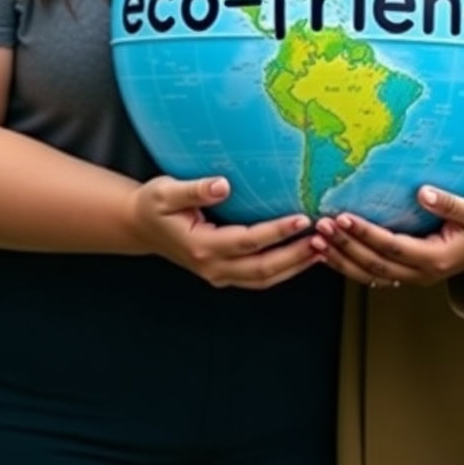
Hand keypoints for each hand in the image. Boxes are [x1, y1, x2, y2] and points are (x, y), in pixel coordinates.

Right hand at [133, 175, 321, 288]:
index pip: (248, 242)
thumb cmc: (153, 205)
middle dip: (296, 255)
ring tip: (323, 248)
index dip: (277, 232)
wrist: (140, 227)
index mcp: (201, 247)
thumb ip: (194, 189)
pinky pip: (259, 277)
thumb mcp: (165, 192)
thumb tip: (222, 185)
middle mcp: (212, 267)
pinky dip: (284, 269)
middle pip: (263, 269)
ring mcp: (218, 274)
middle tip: (324, 238)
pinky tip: (303, 255)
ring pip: (264, 279)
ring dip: (295, 266)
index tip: (303, 218)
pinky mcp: (224, 274)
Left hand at [312, 186, 463, 287]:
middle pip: (374, 264)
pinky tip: (329, 252)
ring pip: (369, 274)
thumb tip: (422, 192)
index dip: (366, 234)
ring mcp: (412, 277)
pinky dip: (348, 264)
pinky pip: (372, 273)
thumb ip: (450, 203)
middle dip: (345, 246)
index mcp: (436, 259)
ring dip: (341, 259)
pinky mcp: (406, 273)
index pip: (392, 247)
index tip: (343, 217)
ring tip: (316, 241)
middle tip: (321, 226)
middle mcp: (421, 274)